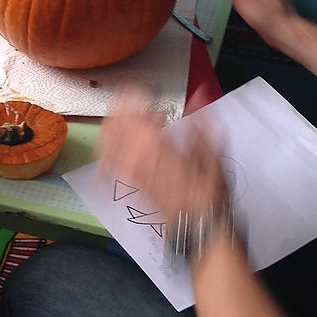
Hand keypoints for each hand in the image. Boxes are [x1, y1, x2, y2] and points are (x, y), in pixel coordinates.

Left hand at [99, 91, 229, 230]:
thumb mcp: (211, 154)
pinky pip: (105, 165)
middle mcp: (135, 156)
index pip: (131, 111)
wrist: (197, 225)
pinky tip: (110, 149)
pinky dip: (104, 153)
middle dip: (122, 108)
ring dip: (112, 125)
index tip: (146, 92)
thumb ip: (201, 123)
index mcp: (155, 145)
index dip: (134, 96)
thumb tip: (201, 94)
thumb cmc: (206, 192)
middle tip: (135, 104)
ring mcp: (128, 171)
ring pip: (105, 141)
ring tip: (125, 120)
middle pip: (113, 123)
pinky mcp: (127, 183)